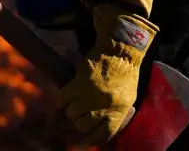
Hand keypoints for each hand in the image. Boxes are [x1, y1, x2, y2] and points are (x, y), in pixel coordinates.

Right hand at [55, 4, 157, 145]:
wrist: (121, 50)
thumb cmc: (126, 74)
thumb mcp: (128, 97)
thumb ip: (115, 113)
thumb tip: (100, 127)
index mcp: (119, 111)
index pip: (102, 134)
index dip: (92, 138)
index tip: (86, 137)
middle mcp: (104, 106)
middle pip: (83, 125)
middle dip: (79, 122)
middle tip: (79, 116)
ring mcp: (91, 95)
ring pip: (71, 113)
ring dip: (71, 110)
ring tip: (74, 103)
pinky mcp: (79, 83)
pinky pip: (63, 99)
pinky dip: (61, 101)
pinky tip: (64, 99)